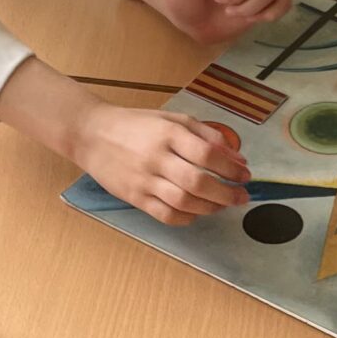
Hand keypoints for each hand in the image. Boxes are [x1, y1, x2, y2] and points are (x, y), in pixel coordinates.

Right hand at [73, 103, 249, 226]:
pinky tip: (195, 212)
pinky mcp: (134, 198)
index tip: (244, 175)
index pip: (208, 154)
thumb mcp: (173, 119)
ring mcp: (144, 180)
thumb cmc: (136, 125)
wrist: (92, 135)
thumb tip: (237, 158)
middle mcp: (157, 158)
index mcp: (168, 133)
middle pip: (198, 182)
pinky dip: (186, 218)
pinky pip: (165, 215)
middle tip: (241, 196)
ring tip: (221, 205)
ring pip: (184, 202)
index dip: (231, 168)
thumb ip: (206, 135)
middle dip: (226, 193)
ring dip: (210, 207)